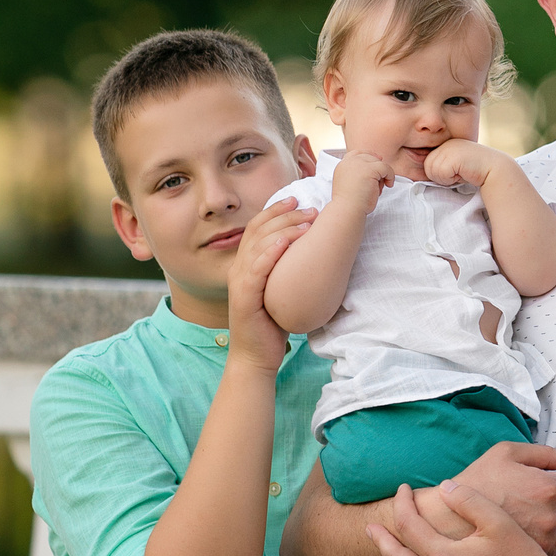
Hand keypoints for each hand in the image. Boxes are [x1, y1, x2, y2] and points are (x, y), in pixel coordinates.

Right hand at [227, 198, 316, 364]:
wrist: (256, 356)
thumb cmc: (272, 323)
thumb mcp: (281, 289)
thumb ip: (288, 270)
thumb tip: (316, 252)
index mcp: (247, 263)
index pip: (258, 227)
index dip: (276, 210)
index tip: (297, 199)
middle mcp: (239, 268)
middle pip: (259, 230)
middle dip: (285, 215)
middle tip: (310, 208)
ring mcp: (239, 281)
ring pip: (258, 245)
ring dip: (283, 229)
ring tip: (306, 222)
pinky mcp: (243, 297)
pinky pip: (255, 270)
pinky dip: (269, 253)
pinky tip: (284, 243)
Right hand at [331, 149, 393, 207]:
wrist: (348, 209)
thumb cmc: (351, 202)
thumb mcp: (351, 183)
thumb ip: (359, 173)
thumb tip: (376, 164)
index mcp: (343, 165)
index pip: (357, 153)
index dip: (369, 156)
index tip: (378, 161)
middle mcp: (349, 162)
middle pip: (370, 158)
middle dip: (376, 171)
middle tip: (376, 186)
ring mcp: (359, 164)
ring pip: (378, 163)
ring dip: (381, 176)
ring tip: (376, 189)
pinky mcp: (369, 169)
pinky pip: (386, 168)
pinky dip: (390, 176)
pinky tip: (389, 185)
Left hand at [421, 139, 503, 188]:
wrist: (494, 168)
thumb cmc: (474, 170)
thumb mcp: (454, 165)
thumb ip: (440, 165)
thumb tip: (421, 169)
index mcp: (444, 144)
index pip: (427, 163)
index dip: (441, 173)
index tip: (456, 170)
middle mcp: (444, 143)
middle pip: (427, 167)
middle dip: (442, 176)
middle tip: (459, 172)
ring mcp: (448, 148)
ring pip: (432, 172)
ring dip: (446, 179)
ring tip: (461, 172)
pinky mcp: (452, 156)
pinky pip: (440, 174)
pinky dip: (450, 179)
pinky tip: (463, 173)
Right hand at [428, 440, 555, 555]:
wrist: (449, 517)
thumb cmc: (476, 483)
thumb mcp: (506, 454)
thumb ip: (543, 452)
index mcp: (547, 487)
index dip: (549, 485)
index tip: (533, 489)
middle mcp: (551, 515)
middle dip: (552, 506)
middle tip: (526, 505)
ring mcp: (546, 540)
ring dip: (553, 528)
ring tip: (527, 523)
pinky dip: (548, 546)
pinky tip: (529, 540)